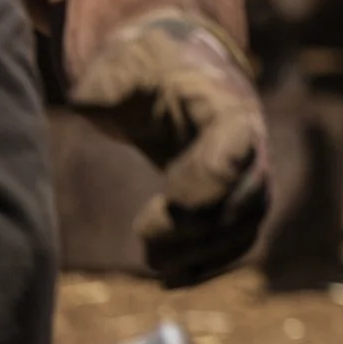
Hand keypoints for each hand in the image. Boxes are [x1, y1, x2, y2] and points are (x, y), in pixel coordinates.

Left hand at [69, 10, 270, 285]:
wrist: (178, 70)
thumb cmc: (149, 67)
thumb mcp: (125, 65)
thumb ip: (109, 84)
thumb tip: (90, 104)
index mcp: (226, 103)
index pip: (239, 141)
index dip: (212, 178)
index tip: (169, 198)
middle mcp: (251, 141)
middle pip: (248, 196)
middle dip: (198, 227)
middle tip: (146, 233)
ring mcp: (250, 172)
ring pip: (246, 227)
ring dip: (202, 254)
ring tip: (153, 260)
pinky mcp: (238, 198)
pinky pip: (239, 241)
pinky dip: (210, 265)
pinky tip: (172, 278)